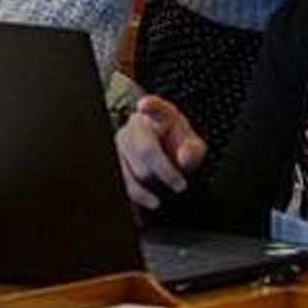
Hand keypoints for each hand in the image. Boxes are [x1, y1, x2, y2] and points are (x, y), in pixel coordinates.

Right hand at [114, 95, 206, 210]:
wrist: (166, 162)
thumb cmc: (179, 150)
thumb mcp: (194, 148)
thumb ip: (193, 151)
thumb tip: (185, 157)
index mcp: (159, 115)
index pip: (154, 105)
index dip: (149, 105)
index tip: (145, 105)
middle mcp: (135, 125)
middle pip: (144, 148)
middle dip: (164, 171)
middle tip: (180, 185)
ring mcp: (121, 143)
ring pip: (131, 168)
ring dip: (151, 184)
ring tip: (164, 192)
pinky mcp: (113, 162)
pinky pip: (122, 181)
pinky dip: (138, 195)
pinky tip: (152, 202)